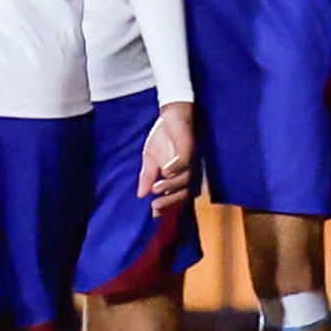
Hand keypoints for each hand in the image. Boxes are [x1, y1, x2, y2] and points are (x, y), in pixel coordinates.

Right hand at [136, 101, 195, 216]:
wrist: (170, 116)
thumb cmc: (162, 139)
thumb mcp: (150, 159)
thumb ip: (147, 177)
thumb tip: (141, 195)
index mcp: (178, 177)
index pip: (176, 196)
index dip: (167, 207)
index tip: (153, 214)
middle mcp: (187, 172)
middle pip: (184, 193)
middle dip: (170, 201)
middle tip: (155, 206)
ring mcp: (189, 161)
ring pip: (186, 180)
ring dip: (171, 185)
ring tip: (155, 187)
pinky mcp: (189, 147)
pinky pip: (184, 162)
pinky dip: (175, 168)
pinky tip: (164, 170)